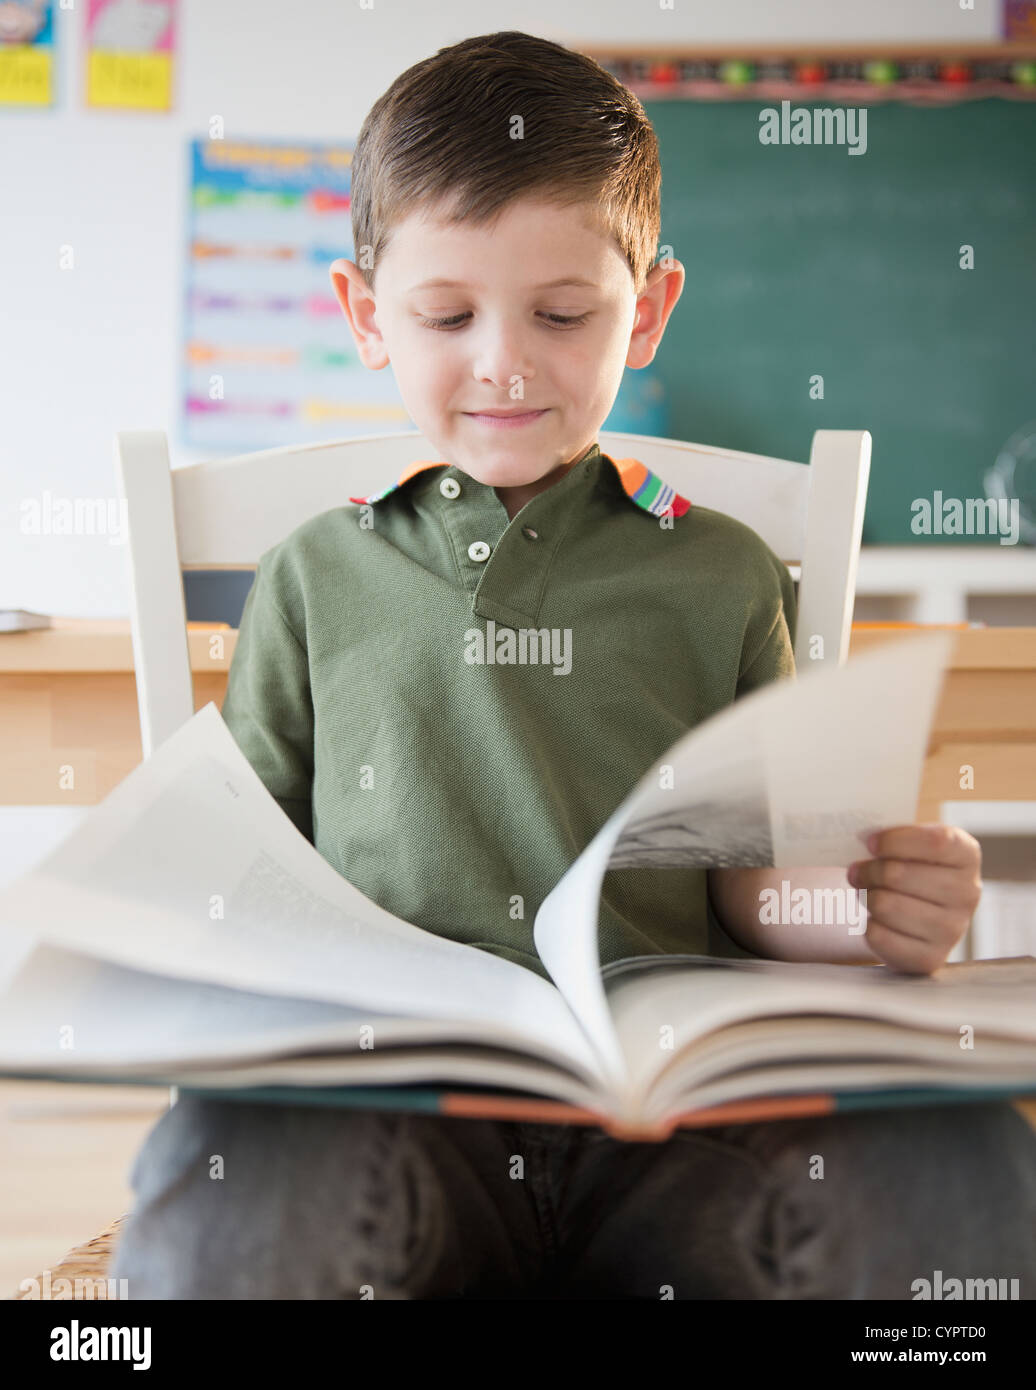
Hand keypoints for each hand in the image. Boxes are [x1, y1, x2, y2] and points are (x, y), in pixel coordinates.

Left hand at [847, 824, 981, 973]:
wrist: (921, 915)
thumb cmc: (912, 867)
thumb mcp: (913, 843)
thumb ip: (895, 836)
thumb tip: (866, 841)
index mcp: (966, 856)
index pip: (935, 842)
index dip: (894, 841)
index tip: (869, 843)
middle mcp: (968, 894)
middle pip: (898, 874)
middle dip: (869, 870)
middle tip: (857, 871)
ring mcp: (952, 930)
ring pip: (884, 905)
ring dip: (866, 897)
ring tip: (868, 893)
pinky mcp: (930, 958)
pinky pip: (878, 935)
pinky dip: (868, 925)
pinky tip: (878, 920)